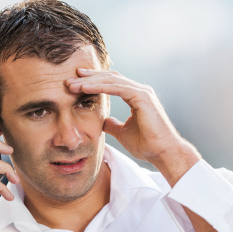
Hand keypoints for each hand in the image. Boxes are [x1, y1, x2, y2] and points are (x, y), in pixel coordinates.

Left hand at [66, 69, 200, 185]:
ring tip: (72, 84)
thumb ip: (112, 125)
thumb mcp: (123, 133)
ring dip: (90, 81)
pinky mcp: (142, 96)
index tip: (76, 84)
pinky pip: (116, 87)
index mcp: (136, 96)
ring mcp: (142, 92)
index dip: (93, 82)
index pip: (111, 83)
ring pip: (111, 80)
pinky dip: (99, 87)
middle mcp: (139, 90)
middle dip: (88, 78)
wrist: (163, 153)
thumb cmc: (147, 146)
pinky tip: (84, 88)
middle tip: (69, 80)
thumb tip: (101, 122)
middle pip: (109, 78)